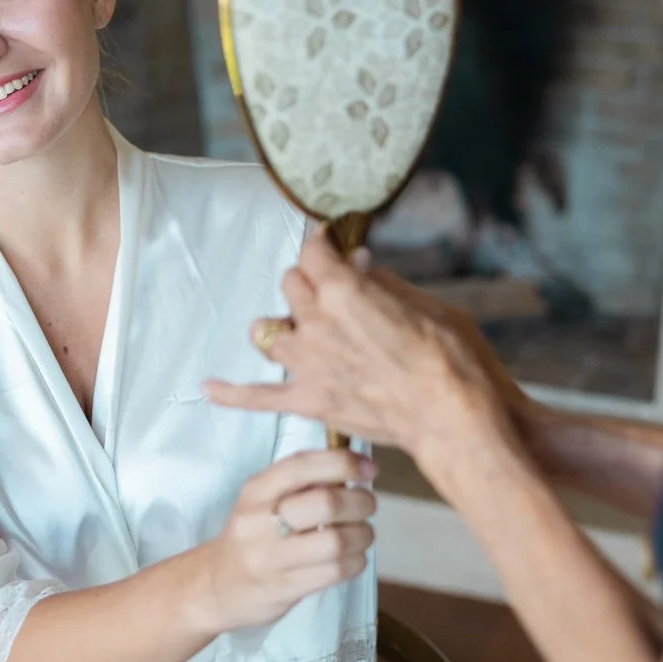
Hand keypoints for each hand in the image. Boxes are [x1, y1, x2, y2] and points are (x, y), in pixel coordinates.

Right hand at [193, 448, 376, 632]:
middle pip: (326, 504)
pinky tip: (354, 558)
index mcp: (256, 490)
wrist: (214, 585)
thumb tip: (356, 466)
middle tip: (369, 505)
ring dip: (362, 535)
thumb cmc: (252, 533)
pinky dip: (355, 562)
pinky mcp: (281, 589)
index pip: (303, 465)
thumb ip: (302, 482)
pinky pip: (333, 573)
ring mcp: (268, 558)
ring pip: (335, 542)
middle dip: (360, 502)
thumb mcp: (263, 499)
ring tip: (364, 534)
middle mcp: (258, 520)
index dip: (344, 463)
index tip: (369, 470)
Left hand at [204, 233, 520, 464]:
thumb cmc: (450, 357)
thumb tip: (360, 268)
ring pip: (267, 331)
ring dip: (281, 324)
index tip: (332, 244)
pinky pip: (257, 397)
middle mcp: (316, 322)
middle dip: (311, 282)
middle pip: (291, 285)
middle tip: (336, 290)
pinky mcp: (309, 401)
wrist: (452, 418)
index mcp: (343, 289)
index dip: (324, 244)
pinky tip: (210, 388)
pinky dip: (232, 393)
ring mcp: (308, 364)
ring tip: (299, 327)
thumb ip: (381, 284)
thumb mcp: (424, 302)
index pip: (314, 251)